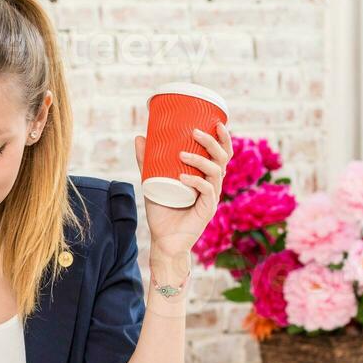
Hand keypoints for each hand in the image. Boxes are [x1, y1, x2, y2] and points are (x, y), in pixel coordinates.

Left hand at [133, 121, 230, 264]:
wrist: (164, 241)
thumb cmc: (162, 211)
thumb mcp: (152, 181)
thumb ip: (147, 161)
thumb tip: (139, 136)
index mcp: (206, 176)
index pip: (222, 153)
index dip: (223, 138)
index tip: (216, 122)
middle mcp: (212, 184)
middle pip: (223, 158)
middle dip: (212, 142)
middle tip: (195, 132)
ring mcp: (211, 197)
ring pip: (216, 172)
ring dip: (200, 160)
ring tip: (182, 154)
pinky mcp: (207, 210)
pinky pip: (207, 191)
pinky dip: (196, 182)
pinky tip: (183, 177)